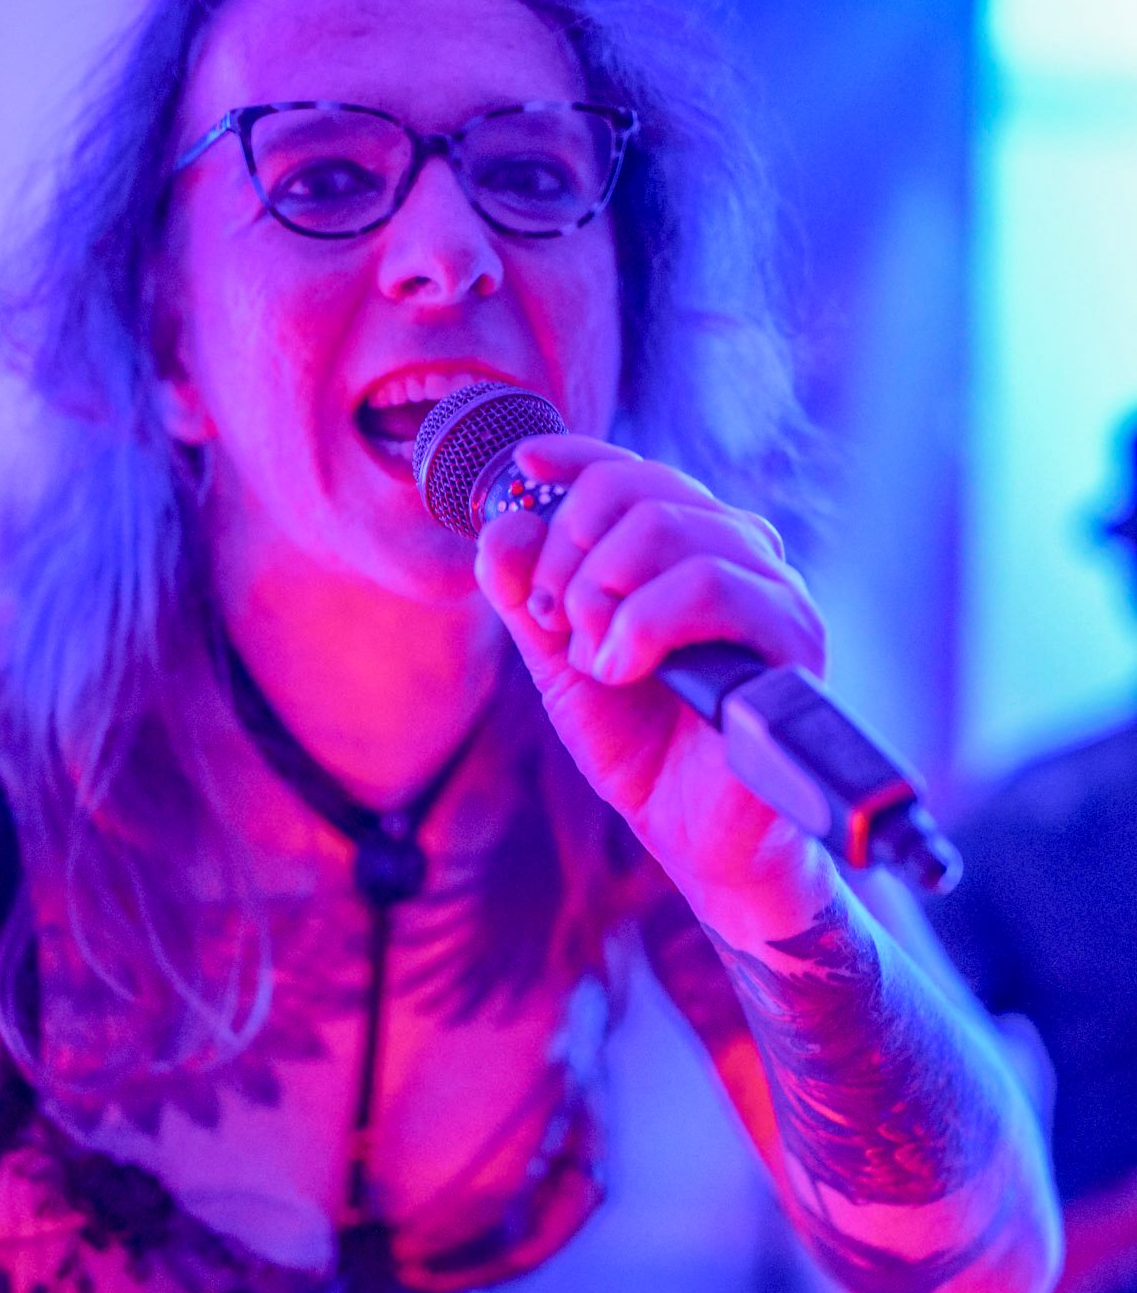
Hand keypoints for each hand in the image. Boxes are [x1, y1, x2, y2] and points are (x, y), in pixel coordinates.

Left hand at [474, 433, 827, 906]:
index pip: (632, 470)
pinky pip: (704, 585)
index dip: (574, 457)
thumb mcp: (562, 662)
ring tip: (598, 660)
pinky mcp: (791, 636)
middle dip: (569, 553)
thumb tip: (502, 524)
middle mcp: (740, 553)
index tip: (524, 466)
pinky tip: (624, 671)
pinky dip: (640, 625)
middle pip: (638, 488)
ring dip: (601, 595)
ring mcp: (773, 589)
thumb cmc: (644, 746)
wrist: (695, 836)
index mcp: (692, 548)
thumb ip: (529, 596)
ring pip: (667, 527)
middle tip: (558, 622)